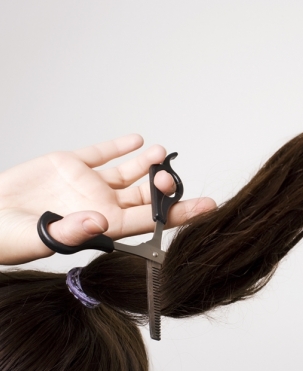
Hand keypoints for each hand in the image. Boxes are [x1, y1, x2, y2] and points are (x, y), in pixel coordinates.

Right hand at [0, 134, 215, 264]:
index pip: (150, 221)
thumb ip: (70, 230)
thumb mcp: (37, 238)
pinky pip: (101, 153)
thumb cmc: (9, 237)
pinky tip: (136, 139)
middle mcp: (101, 205)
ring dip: (146, 163)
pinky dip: (118, 146)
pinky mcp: (71, 165)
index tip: (208, 206)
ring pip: (128, 173)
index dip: (180, 214)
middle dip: (162, 186)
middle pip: (144, 196)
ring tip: (161, 152)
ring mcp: (88, 184)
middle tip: (169, 174)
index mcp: (102, 227)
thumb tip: (100, 221)